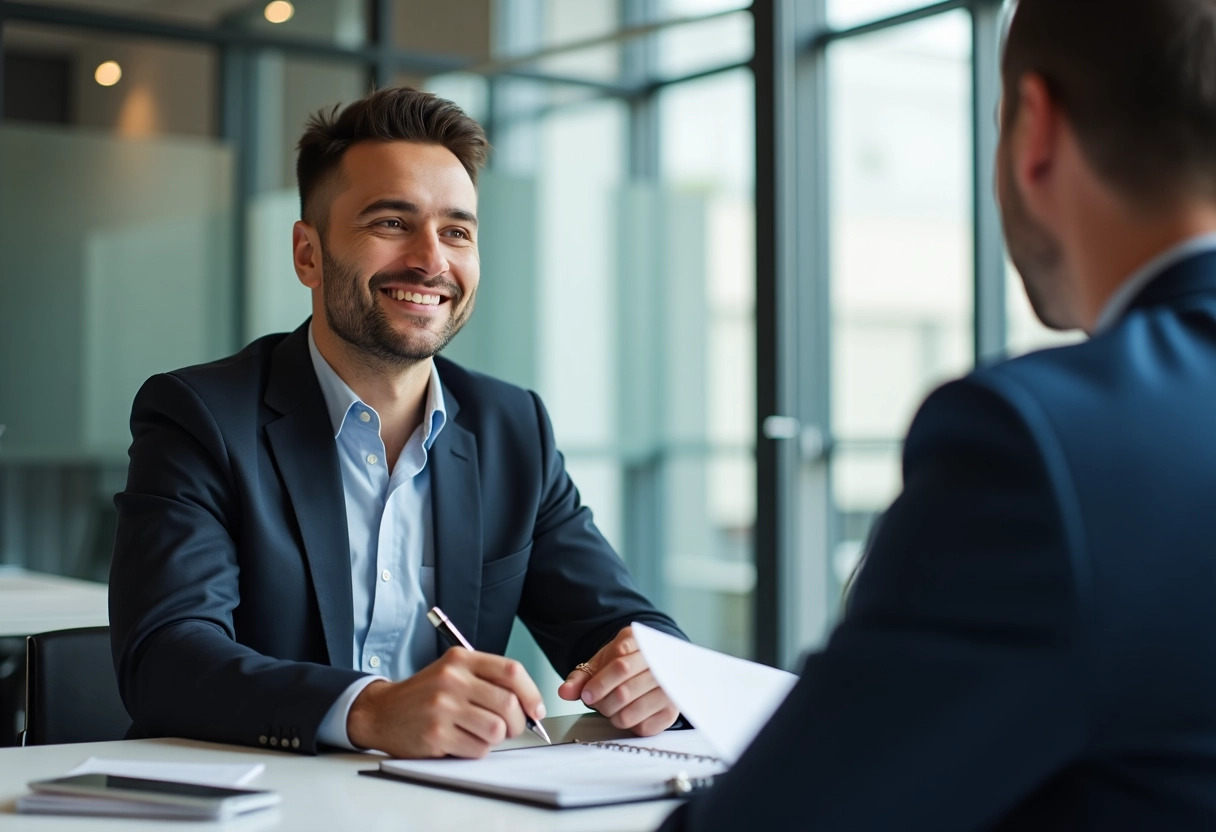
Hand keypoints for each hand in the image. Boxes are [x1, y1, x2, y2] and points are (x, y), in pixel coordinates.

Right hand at [347, 648, 544, 758]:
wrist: (381, 712)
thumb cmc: (425, 695)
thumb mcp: (453, 673)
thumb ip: (488, 681)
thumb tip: (529, 706)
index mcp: (461, 659)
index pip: (511, 671)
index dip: (531, 693)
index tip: (535, 710)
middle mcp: (452, 679)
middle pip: (508, 703)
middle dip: (516, 723)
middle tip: (508, 728)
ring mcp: (443, 707)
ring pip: (496, 729)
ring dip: (495, 739)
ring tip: (479, 734)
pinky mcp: (436, 734)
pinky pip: (478, 749)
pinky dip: (476, 750)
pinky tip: (461, 742)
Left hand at [557, 626, 678, 736]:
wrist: (647, 670)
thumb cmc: (620, 667)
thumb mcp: (599, 664)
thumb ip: (580, 677)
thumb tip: (564, 691)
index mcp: (641, 642)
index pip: (620, 664)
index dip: (600, 683)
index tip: (587, 694)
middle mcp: (661, 663)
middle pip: (625, 690)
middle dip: (603, 701)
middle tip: (595, 703)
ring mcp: (670, 688)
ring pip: (632, 710)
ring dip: (612, 714)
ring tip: (609, 708)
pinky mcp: (671, 712)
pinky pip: (643, 727)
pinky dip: (627, 724)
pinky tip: (625, 713)